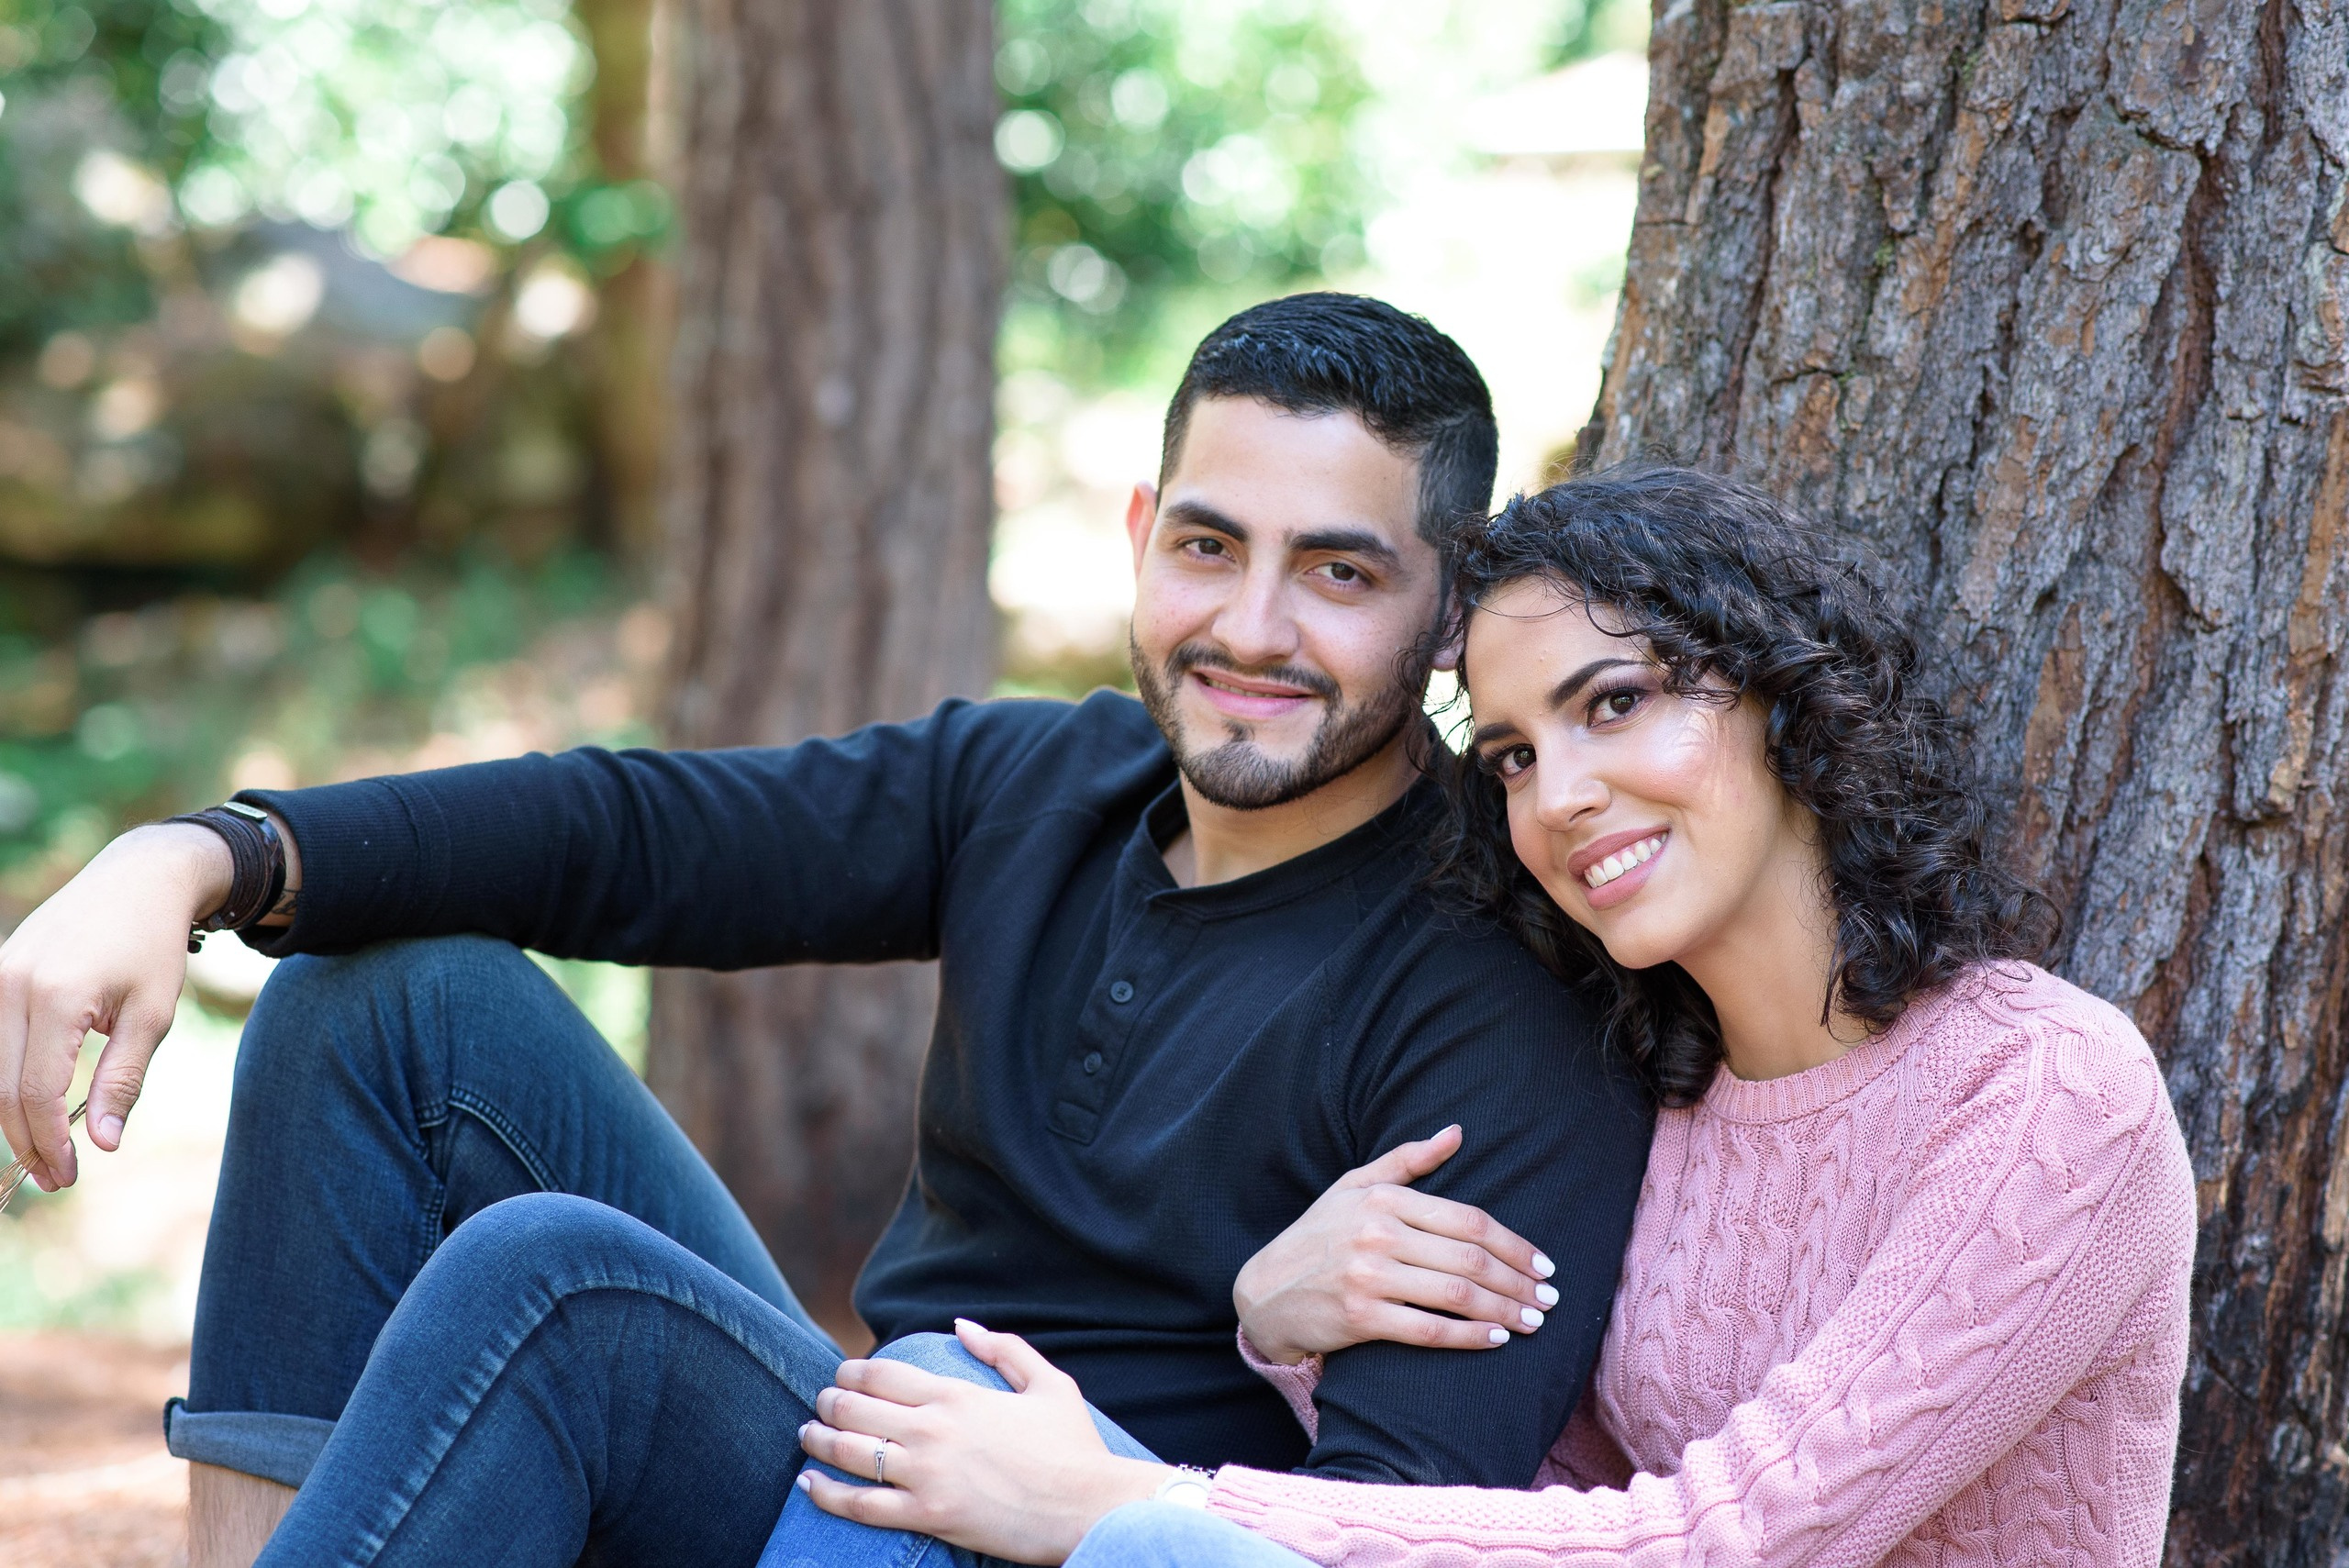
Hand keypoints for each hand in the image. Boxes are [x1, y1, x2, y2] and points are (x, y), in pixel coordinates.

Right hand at [0, 824, 232, 1192]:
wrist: (136, 881)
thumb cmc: (153, 948)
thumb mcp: (153, 1015)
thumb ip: (123, 1079)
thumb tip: (104, 1144)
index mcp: (56, 996)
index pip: (33, 1091)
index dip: (48, 1141)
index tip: (71, 1175)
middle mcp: (10, 985)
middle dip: (24, 1140)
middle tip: (56, 1178)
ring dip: (7, 1118)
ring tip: (43, 1152)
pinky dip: (2, 1081)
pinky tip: (27, 1110)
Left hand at [797, 1320, 1166, 1565]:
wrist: (1089, 1507)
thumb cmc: (1074, 1448)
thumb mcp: (1049, 1384)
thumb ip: (1005, 1349)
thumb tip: (962, 1326)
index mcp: (957, 1394)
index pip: (881, 1373)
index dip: (851, 1372)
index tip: (842, 1376)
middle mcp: (933, 1429)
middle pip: (855, 1406)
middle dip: (829, 1401)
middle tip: (821, 1404)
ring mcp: (927, 1474)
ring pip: (849, 1451)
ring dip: (819, 1439)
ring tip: (808, 1435)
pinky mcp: (928, 1516)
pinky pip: (861, 1505)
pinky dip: (827, 1493)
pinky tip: (808, 1484)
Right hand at [1232, 1124, 1557, 1364]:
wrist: (1264, 1291)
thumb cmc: (1318, 1236)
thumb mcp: (1353, 1186)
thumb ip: (1407, 1160)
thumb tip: (1457, 1132)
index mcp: (1383, 1198)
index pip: (1468, 1219)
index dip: (1514, 1244)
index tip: (1543, 1264)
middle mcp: (1377, 1233)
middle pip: (1469, 1258)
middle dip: (1518, 1281)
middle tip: (1548, 1299)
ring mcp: (1368, 1276)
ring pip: (1456, 1294)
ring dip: (1504, 1310)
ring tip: (1533, 1322)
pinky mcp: (1360, 1318)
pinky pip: (1429, 1330)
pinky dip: (1469, 1336)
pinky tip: (1496, 1339)